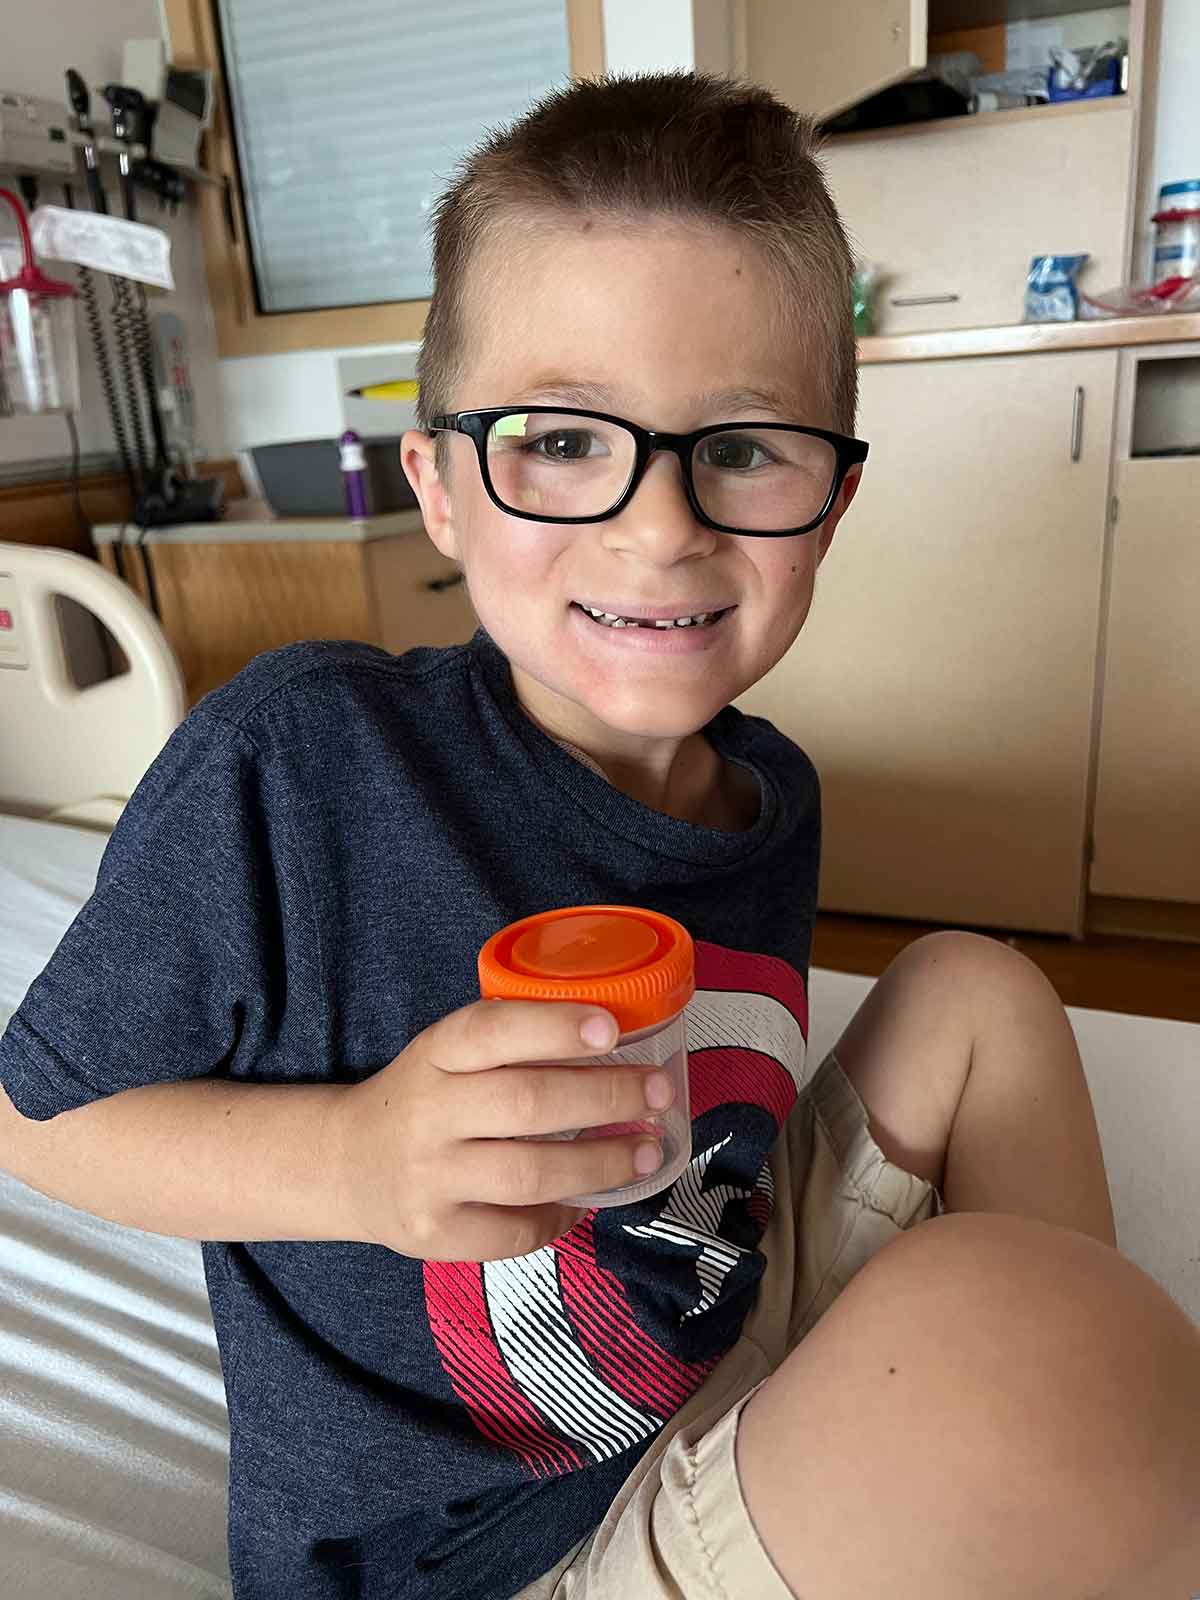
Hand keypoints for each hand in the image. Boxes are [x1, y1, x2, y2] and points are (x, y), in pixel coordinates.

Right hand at [328, 999, 673, 1260]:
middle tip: (657, 1093)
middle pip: (527, 1103)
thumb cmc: (426, 1100)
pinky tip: (588, 1199)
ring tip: (646, 1151)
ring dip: (601, 1163)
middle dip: (606, 1097)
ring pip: (530, 1172)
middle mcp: (428, 1113)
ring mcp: (429, 1178)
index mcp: (434, 1054)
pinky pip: (516, 1230)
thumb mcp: (448, 1055)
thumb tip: (615, 1046)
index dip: (554, 1028)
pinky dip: (562, 1216)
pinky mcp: (435, 1234)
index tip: (611, 1029)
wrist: (348, 1166)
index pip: (491, 1030)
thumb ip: (510, 1047)